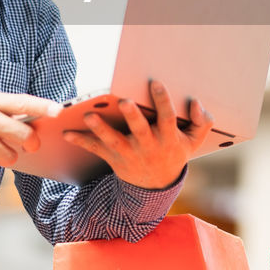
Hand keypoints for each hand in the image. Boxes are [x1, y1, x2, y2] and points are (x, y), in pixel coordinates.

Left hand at [63, 80, 214, 189]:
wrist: (156, 186)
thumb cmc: (175, 153)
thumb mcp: (194, 142)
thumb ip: (202, 122)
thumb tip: (197, 104)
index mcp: (168, 138)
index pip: (168, 118)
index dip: (163, 101)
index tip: (156, 83)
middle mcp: (148, 146)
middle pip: (140, 130)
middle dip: (132, 117)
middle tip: (125, 103)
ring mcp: (129, 153)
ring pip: (114, 140)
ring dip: (101, 129)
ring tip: (89, 117)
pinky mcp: (114, 158)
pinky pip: (96, 148)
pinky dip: (81, 141)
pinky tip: (67, 132)